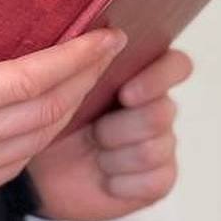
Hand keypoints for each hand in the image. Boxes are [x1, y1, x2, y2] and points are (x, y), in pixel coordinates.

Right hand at [0, 0, 125, 220]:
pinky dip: (43, 140)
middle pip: (46, 112)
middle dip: (86, 78)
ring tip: (89, 78)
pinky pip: (15, 167)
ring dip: (71, 109)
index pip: (26, 81)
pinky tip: (48, 122)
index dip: (74, 59)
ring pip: (37, 142)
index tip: (105, 37)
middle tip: (111, 49)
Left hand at [24, 49, 190, 220]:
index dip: (160, 77)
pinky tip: (105, 178)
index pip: (176, 65)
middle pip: (163, 112)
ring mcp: (161, 144)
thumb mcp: (60, 92)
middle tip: (93, 133)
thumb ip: (84, 64)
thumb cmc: (52, 124)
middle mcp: (157, 107)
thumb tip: (102, 39)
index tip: (127, 93)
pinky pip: (155, 180)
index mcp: (138, 77)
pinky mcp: (158, 180)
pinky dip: (122, 182)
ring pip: (154, 148)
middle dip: (119, 128)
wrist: (43, 175)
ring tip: (95, 154)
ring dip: (115, 156)